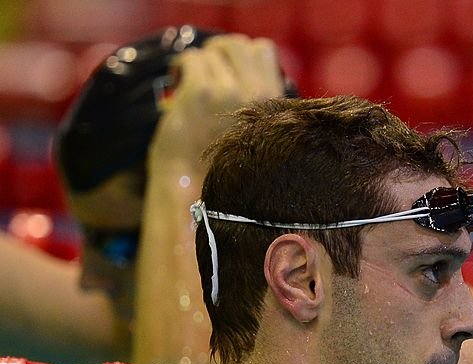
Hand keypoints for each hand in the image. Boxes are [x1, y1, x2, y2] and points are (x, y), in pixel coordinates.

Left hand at [148, 34, 285, 169]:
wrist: (197, 189)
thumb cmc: (223, 166)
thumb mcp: (258, 130)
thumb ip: (258, 100)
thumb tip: (244, 72)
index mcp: (274, 101)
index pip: (264, 50)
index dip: (242, 54)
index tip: (228, 69)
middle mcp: (257, 93)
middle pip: (238, 43)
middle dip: (218, 51)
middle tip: (206, 69)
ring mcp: (229, 90)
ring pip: (212, 50)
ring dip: (199, 62)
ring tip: (189, 79)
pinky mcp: (201, 92)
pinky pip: (191, 59)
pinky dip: (180, 67)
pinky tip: (177, 81)